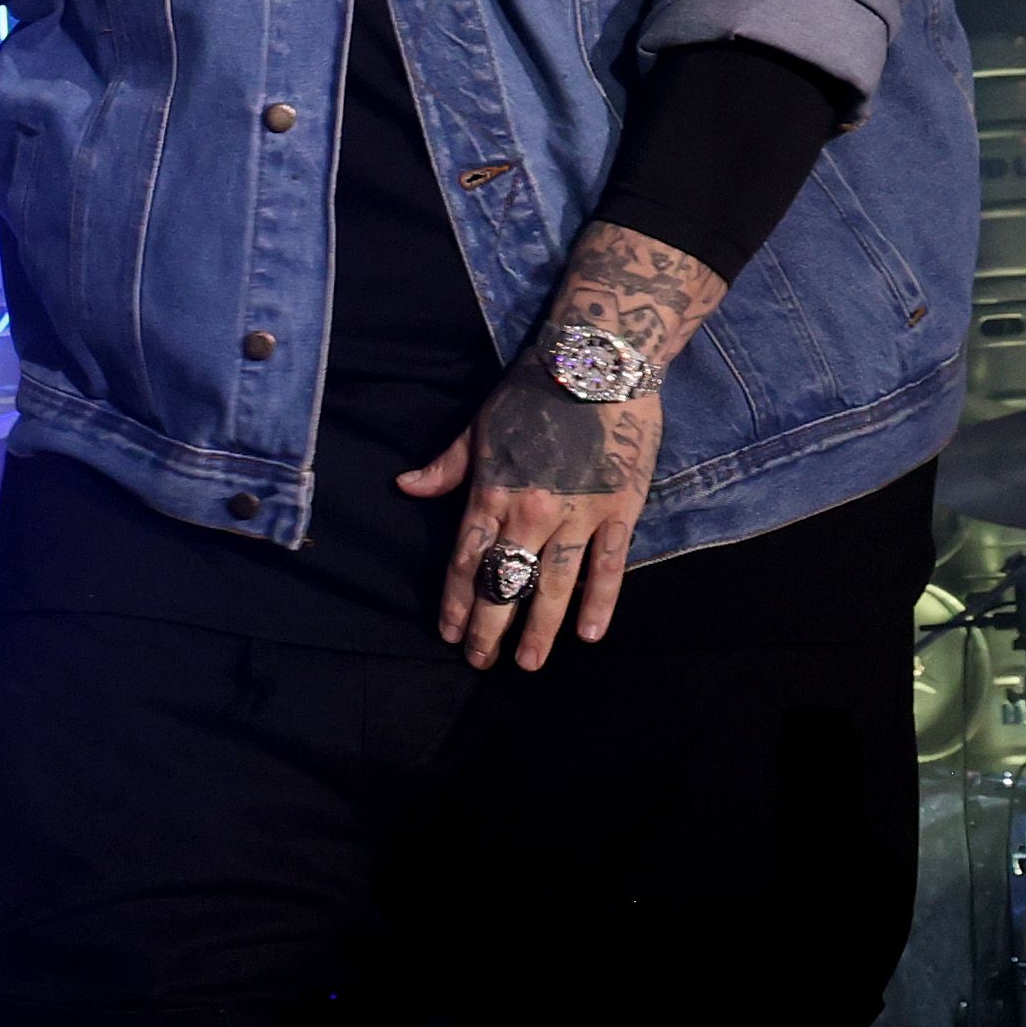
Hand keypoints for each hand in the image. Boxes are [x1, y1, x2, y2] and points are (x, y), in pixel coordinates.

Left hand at [398, 363, 661, 670]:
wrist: (598, 363)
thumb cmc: (532, 391)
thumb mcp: (479, 426)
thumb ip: (446, 467)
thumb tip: (405, 487)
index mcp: (491, 493)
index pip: (467, 561)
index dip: (457, 601)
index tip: (450, 634)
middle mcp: (530, 513)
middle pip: (505, 582)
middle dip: (490, 626)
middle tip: (481, 661)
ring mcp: (578, 514)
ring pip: (554, 585)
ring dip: (540, 628)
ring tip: (528, 663)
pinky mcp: (620, 510)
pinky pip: (608, 566)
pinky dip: (600, 603)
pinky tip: (589, 635)